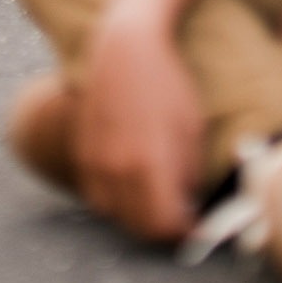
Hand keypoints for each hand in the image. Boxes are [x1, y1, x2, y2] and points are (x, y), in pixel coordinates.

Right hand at [75, 18, 205, 242]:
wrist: (124, 50)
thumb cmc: (166, 85)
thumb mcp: (192, 131)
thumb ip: (190, 176)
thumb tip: (189, 208)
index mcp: (148, 165)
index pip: (166, 226)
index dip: (187, 232)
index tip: (200, 226)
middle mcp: (116, 169)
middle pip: (139, 227)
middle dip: (165, 229)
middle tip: (183, 218)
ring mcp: (94, 162)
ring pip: (115, 214)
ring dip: (137, 217)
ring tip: (158, 201)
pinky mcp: (82, 152)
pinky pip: (97, 194)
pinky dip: (115, 200)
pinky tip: (133, 183)